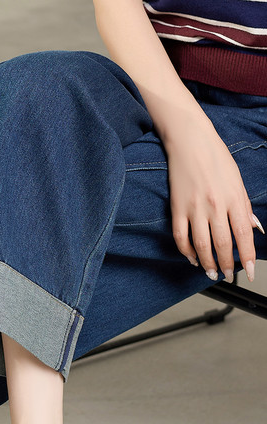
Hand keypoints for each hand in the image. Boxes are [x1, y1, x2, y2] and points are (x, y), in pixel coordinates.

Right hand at [164, 118, 262, 281]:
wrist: (190, 142)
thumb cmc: (215, 158)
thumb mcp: (237, 181)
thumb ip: (244, 207)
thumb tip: (253, 228)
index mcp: (234, 198)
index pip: (244, 234)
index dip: (247, 256)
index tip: (249, 270)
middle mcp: (215, 206)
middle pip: (223, 244)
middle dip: (227, 264)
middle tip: (228, 275)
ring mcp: (194, 208)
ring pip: (201, 245)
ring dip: (207, 263)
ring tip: (210, 272)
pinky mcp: (177, 208)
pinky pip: (181, 237)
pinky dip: (186, 251)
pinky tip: (192, 258)